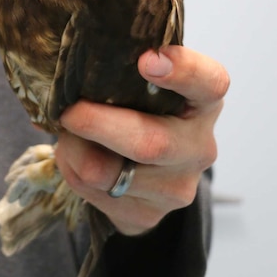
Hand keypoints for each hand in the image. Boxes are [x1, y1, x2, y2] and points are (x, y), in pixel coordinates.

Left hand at [54, 45, 227, 234]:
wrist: (147, 169)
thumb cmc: (140, 108)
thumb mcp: (141, 83)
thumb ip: (122, 70)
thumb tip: (75, 71)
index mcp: (203, 101)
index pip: (208, 83)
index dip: (182, 71)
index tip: (147, 61)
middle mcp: (199, 147)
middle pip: (149, 143)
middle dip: (96, 124)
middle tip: (68, 111)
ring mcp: (177, 188)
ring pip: (105, 172)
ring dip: (73, 148)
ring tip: (70, 133)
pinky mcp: (147, 215)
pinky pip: (91, 192)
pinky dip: (72, 169)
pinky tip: (80, 157)